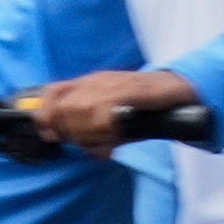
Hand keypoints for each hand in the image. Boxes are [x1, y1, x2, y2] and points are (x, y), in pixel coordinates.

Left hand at [13, 65, 204, 154]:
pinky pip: (106, 113)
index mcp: (91, 82)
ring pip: (81, 111)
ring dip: (88, 134)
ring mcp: (114, 85)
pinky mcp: (130, 92)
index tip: (49, 134)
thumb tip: (71, 141)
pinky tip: (115, 139)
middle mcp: (98, 81)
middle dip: (70, 131)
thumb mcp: (111, 109)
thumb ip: (91, 123)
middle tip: (89, 142)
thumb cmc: (144, 103)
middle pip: (65, 107)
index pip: (53, 92)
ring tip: (104, 142)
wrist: (178, 88)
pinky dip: (105, 131)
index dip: (45, 114)